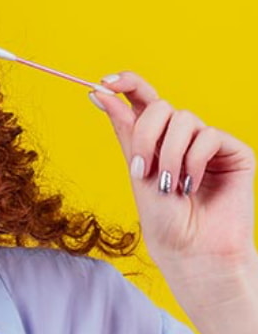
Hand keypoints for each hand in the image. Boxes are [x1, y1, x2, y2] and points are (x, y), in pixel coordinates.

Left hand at [92, 72, 256, 289]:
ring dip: (169, 155)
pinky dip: (193, 160)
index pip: (142, 99)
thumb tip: (100, 92)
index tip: (105, 83)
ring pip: (183, 119)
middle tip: (141, 169)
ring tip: (169, 186)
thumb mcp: (136, 169)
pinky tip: (192, 184)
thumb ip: (125, 129)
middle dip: (145, 135)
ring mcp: (207, 142)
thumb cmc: (163, 218)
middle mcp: (180, 136)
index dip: (126, 83)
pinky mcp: (233, 152)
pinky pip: (208, 135)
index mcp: (154, 138)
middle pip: (159, 106)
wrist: (191, 250)